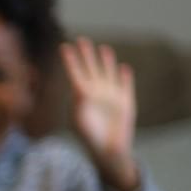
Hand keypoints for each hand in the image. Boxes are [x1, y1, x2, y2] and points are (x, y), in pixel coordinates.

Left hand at [61, 37, 138, 190]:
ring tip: (103, 48)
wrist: (109, 151)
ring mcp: (111, 96)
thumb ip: (79, 104)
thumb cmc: (91, 139)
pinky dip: (125, 77)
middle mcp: (96, 93)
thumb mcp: (81, 122)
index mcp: (82, 97)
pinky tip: (124, 68)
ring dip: (106, 61)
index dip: (71, 60)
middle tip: (82, 39)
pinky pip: (126, 85)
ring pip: (108, 73)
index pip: (75, 74)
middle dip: (87, 55)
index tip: (64, 47)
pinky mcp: (126, 102)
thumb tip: (79, 89)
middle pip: (91, 69)